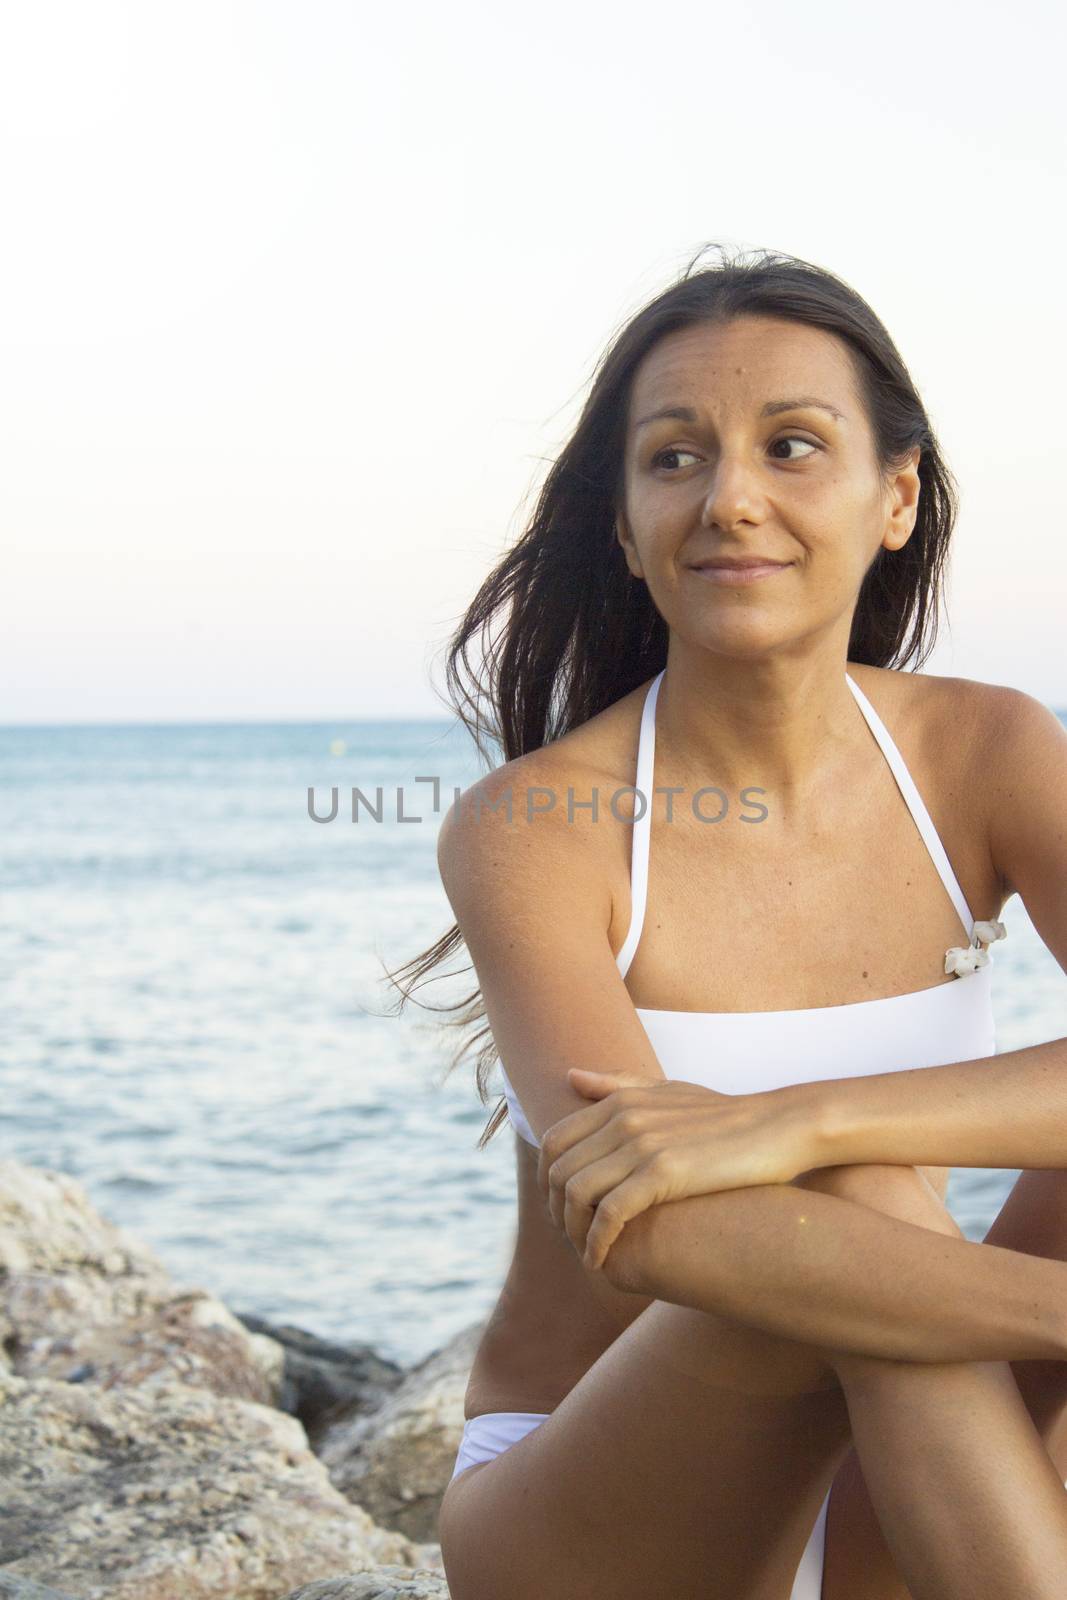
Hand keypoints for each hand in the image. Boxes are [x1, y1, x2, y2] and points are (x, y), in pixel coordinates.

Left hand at [537, 1068, 817, 1270]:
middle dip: (554, 1211)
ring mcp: (642, 1144)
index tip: (559, 1208)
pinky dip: (597, 1242)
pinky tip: (601, 1262)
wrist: (778, 1127)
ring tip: (585, 1253)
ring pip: (576, 1193)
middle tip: (569, 1238)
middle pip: (559, 1171)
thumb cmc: (726, 1114)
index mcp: (620, 1100)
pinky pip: (609, 1213)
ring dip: (572, 1232)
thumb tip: (570, 1076)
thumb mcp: (668, 1091)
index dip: (547, 1180)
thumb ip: (617, 1084)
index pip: (553, 1141)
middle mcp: (623, 1118)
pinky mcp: (663, 1172)